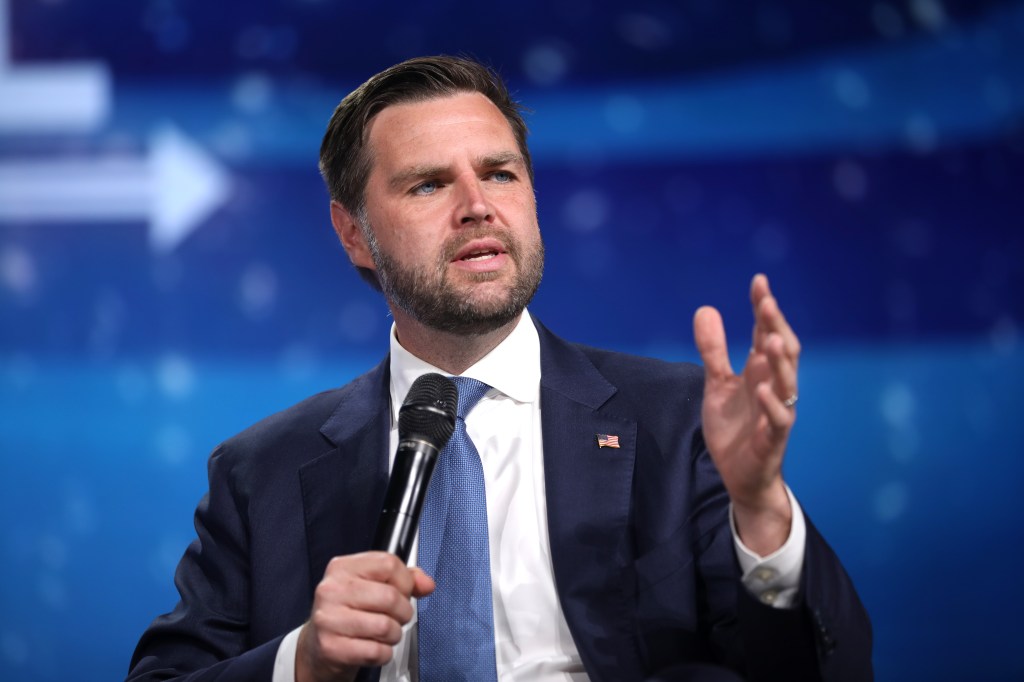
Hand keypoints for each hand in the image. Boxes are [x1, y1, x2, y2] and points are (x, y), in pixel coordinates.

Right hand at [296, 552, 435, 681]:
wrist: (318, 644)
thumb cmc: (348, 612)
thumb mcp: (371, 585)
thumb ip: (404, 579)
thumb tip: (426, 583)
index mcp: (342, 567)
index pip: (389, 564)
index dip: (405, 581)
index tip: (401, 591)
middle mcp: (332, 590)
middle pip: (390, 596)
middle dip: (403, 612)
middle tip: (395, 617)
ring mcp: (328, 619)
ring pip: (385, 626)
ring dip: (394, 634)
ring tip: (384, 633)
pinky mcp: (331, 647)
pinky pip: (376, 651)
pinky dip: (383, 653)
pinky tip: (373, 647)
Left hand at [693, 274, 800, 554]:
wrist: (740, 475)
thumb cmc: (734, 427)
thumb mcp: (716, 384)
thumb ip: (713, 350)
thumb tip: (705, 309)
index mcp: (760, 371)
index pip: (765, 332)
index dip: (763, 309)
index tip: (759, 281)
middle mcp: (773, 386)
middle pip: (782, 350)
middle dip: (776, 326)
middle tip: (767, 301)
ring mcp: (776, 411)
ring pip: (786, 382)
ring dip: (779, 361)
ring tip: (770, 339)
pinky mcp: (773, 437)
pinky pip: (778, 419)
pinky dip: (773, 404)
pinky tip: (763, 388)